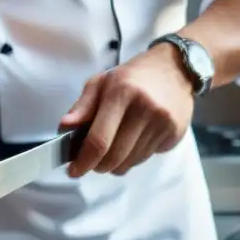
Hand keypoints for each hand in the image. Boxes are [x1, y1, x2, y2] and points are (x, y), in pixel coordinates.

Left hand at [60, 44, 194, 176]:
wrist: (175, 68)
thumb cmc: (132, 77)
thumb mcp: (101, 82)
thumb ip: (82, 106)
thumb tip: (64, 128)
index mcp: (122, 93)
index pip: (99, 140)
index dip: (83, 161)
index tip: (73, 170)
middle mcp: (145, 109)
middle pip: (114, 157)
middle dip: (97, 166)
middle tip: (90, 162)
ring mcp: (162, 123)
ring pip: (129, 162)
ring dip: (114, 164)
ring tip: (111, 148)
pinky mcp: (174, 133)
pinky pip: (145, 158)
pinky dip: (131, 158)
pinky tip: (132, 141)